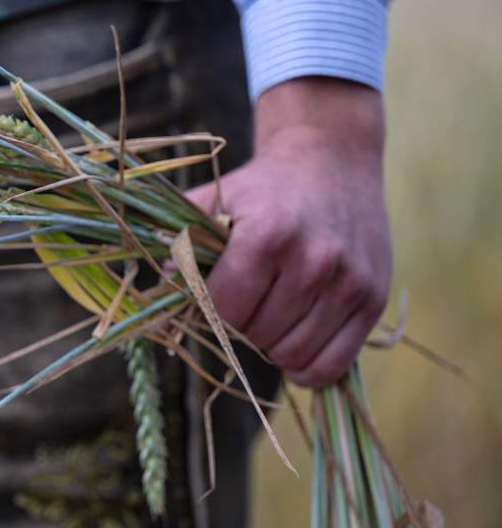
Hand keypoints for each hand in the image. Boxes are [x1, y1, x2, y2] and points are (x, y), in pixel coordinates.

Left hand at [186, 77, 391, 386]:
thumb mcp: (215, 201)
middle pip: (257, 335)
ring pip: (291, 355)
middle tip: (243, 300)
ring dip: (271, 346)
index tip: (211, 294)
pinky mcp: (372, 300)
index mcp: (268, 234)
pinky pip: (332, 365)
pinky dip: (306, 366)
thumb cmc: (263, 187)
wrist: (332, 161)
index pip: (224, 309)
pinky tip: (293, 342)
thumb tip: (156, 294)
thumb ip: (181, 244)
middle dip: (240, 326)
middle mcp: (313, 260)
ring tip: (269, 313)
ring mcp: (348, 283)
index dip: (210, 309)